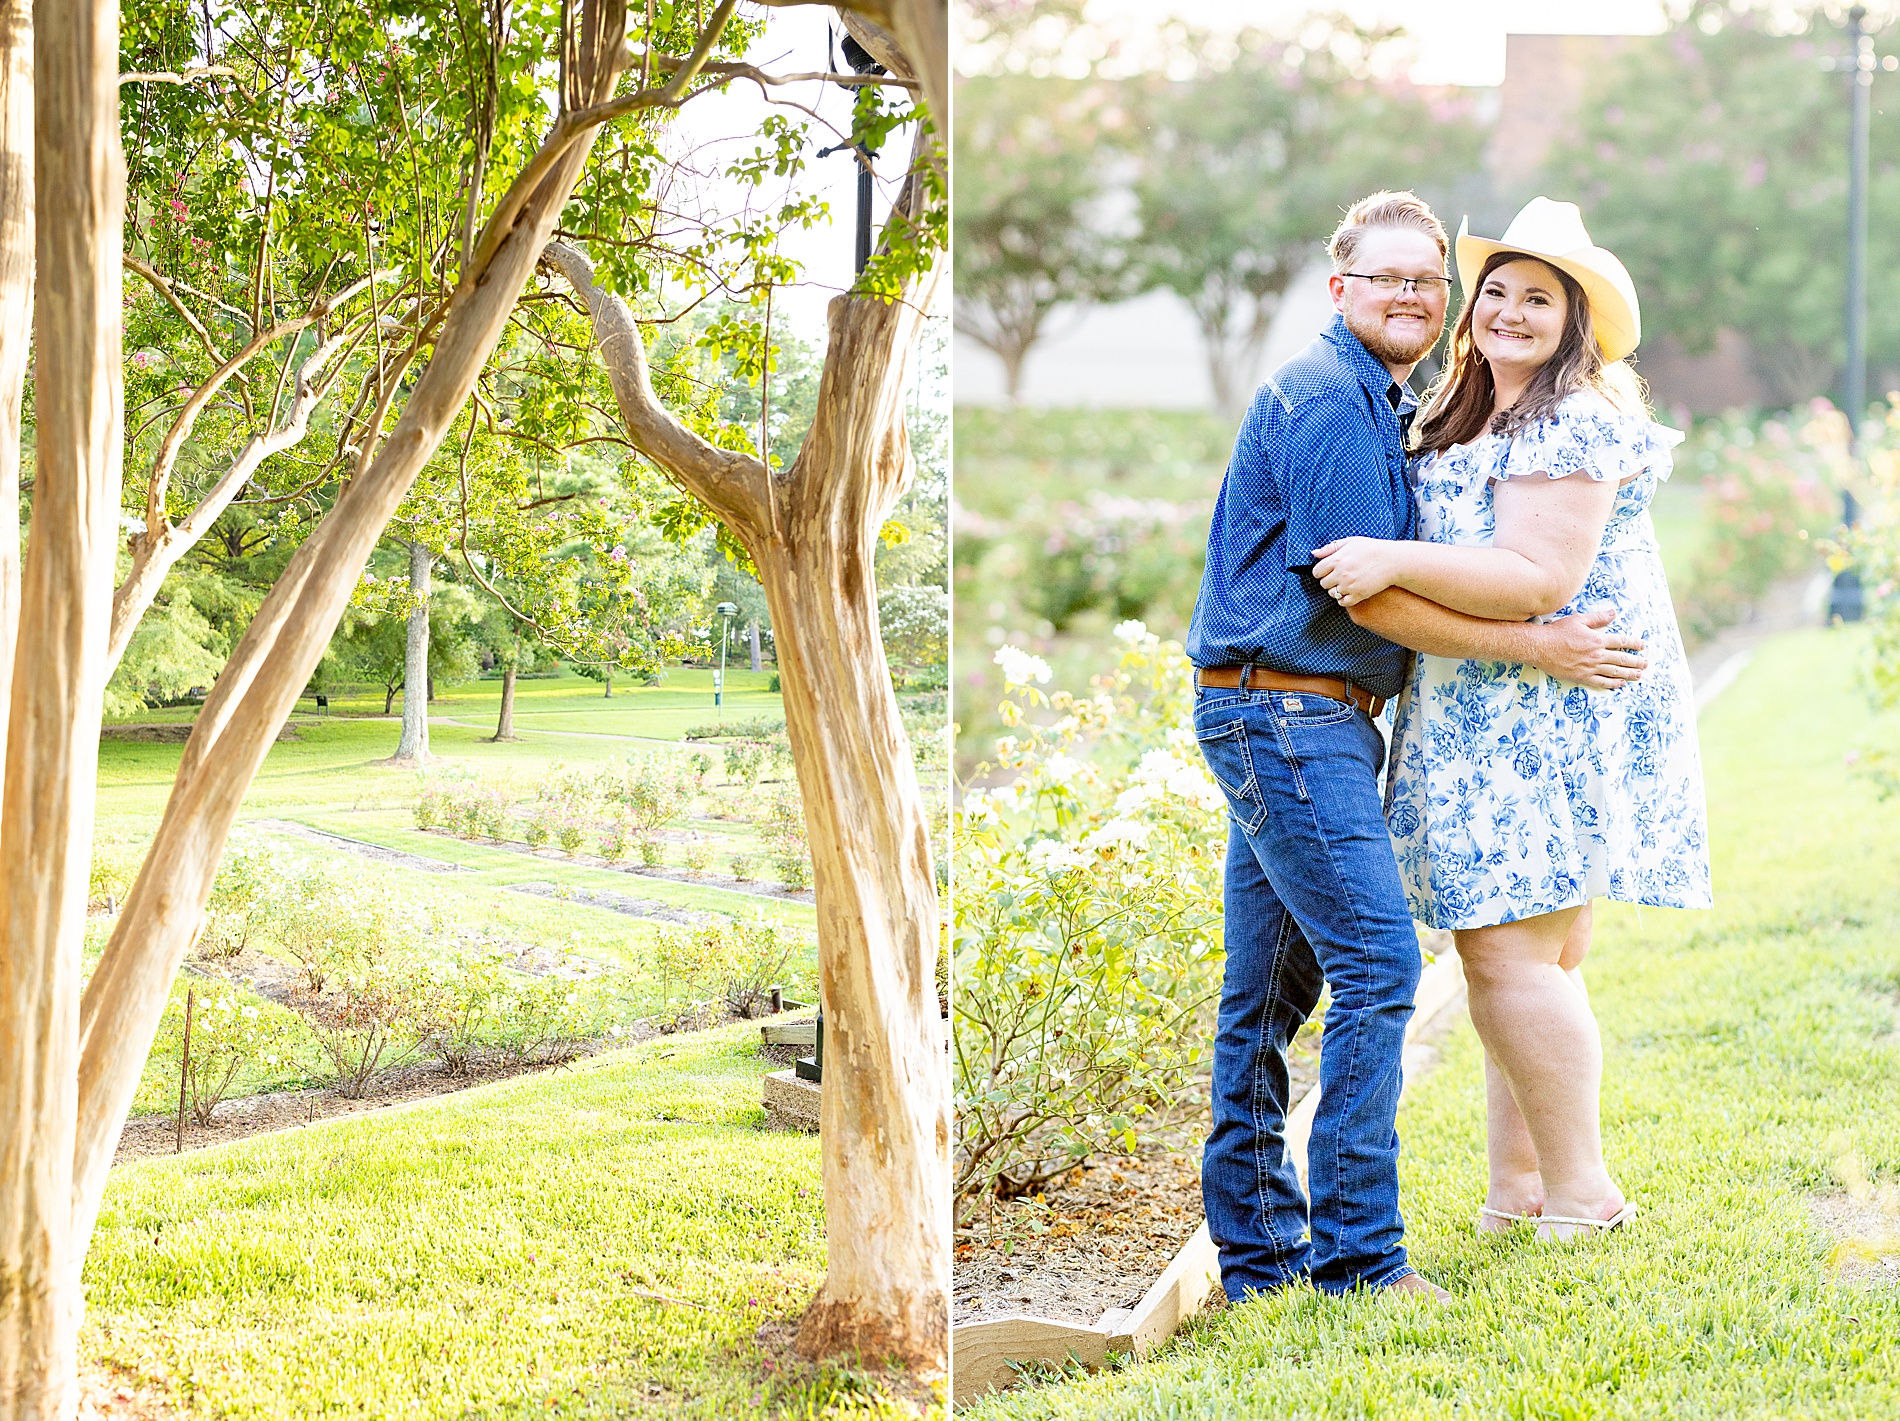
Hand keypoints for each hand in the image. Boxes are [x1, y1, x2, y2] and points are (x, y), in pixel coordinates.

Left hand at [1311, 536, 1399, 607]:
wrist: (1392, 561)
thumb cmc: (1372, 549)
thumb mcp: (1350, 542)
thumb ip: (1330, 548)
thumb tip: (1314, 553)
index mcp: (1337, 560)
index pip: (1316, 572)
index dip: (1321, 572)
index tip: (1329, 570)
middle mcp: (1341, 574)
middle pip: (1323, 584)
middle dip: (1329, 581)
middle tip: (1340, 576)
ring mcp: (1349, 586)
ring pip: (1332, 593)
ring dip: (1337, 590)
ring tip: (1348, 583)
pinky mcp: (1358, 595)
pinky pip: (1343, 602)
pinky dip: (1344, 599)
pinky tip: (1351, 591)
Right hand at [1528, 607, 1646, 688]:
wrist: (1539, 647)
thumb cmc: (1556, 632)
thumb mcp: (1578, 620)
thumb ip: (1597, 618)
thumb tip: (1613, 613)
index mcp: (1597, 639)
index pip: (1621, 641)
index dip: (1633, 643)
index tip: (1642, 646)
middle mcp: (1596, 654)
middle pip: (1622, 658)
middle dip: (1636, 661)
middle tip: (1645, 663)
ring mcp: (1590, 666)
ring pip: (1614, 671)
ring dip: (1629, 673)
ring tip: (1639, 675)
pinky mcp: (1581, 676)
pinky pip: (1601, 681)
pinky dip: (1612, 683)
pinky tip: (1620, 683)